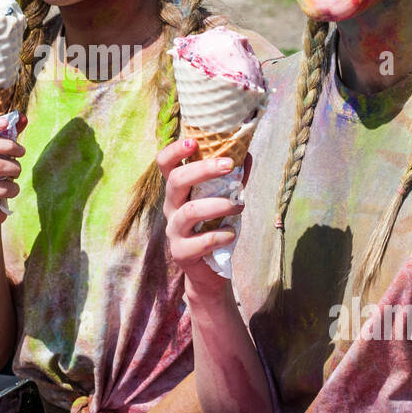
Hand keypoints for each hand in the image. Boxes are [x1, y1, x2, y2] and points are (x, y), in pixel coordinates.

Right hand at [157, 138, 251, 296]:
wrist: (210, 271)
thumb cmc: (215, 229)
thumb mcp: (223, 200)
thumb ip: (233, 179)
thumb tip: (246, 152)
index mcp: (178, 191)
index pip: (165, 165)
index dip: (174, 151)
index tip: (193, 141)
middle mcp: (171, 208)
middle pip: (176, 181)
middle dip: (202, 169)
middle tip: (229, 165)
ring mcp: (174, 231)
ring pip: (189, 212)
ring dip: (217, 205)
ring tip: (240, 206)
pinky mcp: (181, 253)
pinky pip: (198, 242)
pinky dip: (218, 236)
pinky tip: (232, 234)